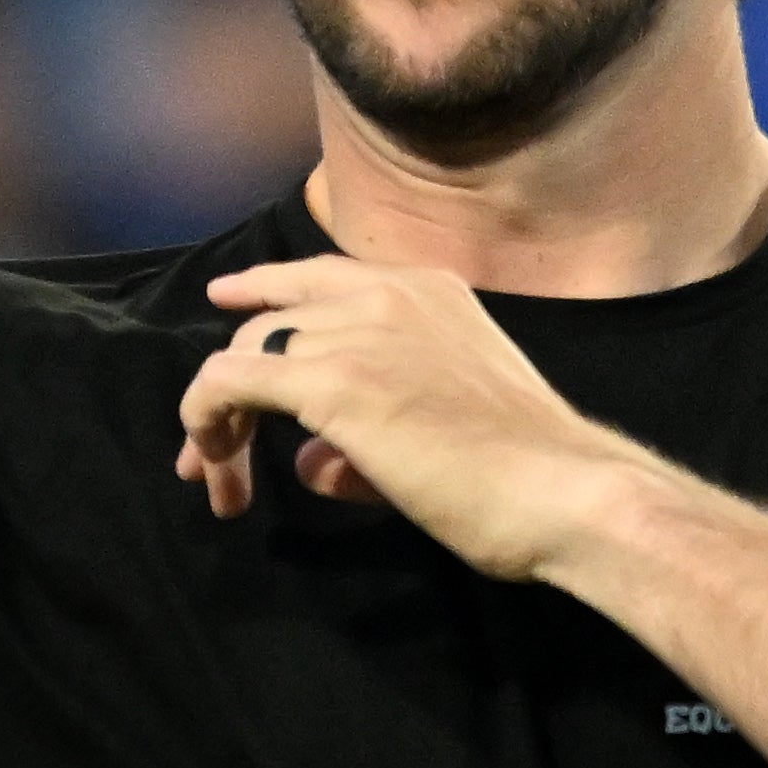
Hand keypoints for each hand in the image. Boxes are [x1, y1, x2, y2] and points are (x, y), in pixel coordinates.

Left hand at [173, 256, 648, 578]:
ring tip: (221, 484)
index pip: (320, 276)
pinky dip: (204, 420)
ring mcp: (357, 332)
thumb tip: (311, 461)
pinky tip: (213, 465)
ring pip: (243, 356)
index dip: (263, 287)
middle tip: (213, 456)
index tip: (226, 301)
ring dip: (220, 425)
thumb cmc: (523, 475)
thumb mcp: (443, 426)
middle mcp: (388, 295)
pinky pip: (227, 383)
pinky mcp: (331, 381)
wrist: (563, 492)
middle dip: (232, 388)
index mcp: (427, 292)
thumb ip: (369, 432)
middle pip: (271, 323)